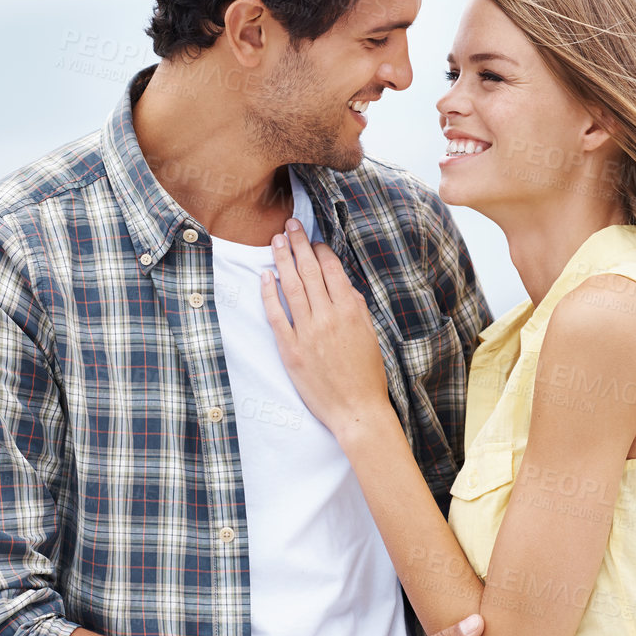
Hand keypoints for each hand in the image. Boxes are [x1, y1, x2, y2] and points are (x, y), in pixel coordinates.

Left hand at [261, 218, 396, 441]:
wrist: (356, 410)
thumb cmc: (367, 375)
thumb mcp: (370, 335)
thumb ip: (357, 307)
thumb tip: (343, 286)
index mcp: (351, 310)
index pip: (332, 269)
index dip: (321, 250)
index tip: (313, 239)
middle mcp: (328, 316)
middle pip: (309, 271)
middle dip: (299, 244)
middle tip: (290, 225)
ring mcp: (307, 332)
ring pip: (291, 287)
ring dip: (282, 260)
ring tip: (276, 241)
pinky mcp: (290, 349)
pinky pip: (276, 315)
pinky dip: (269, 293)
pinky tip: (265, 276)